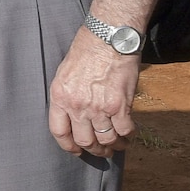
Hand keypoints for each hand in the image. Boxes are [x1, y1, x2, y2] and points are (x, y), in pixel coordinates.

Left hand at [48, 27, 138, 157]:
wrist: (107, 38)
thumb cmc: (86, 52)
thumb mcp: (65, 74)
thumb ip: (68, 96)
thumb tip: (75, 116)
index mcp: (59, 98)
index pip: (59, 132)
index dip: (69, 146)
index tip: (77, 151)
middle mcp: (77, 106)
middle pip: (85, 140)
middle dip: (95, 150)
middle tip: (102, 151)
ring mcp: (99, 108)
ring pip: (106, 139)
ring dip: (114, 146)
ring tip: (118, 145)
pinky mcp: (120, 105)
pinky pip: (125, 130)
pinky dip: (128, 137)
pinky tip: (130, 136)